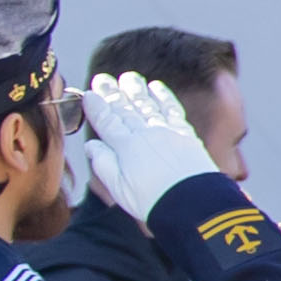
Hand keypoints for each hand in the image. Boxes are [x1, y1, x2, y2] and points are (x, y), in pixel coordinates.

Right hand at [78, 72, 217, 218]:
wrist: (191, 203)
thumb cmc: (152, 200)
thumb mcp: (118, 189)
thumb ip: (103, 164)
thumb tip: (90, 145)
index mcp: (125, 147)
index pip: (107, 122)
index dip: (96, 107)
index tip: (88, 94)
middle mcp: (144, 134)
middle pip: (125, 109)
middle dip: (112, 93)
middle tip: (102, 78)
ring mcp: (166, 131)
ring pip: (147, 105)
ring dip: (136, 90)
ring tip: (128, 78)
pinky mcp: (184, 134)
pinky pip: (171, 109)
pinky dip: (163, 96)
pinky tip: (156, 88)